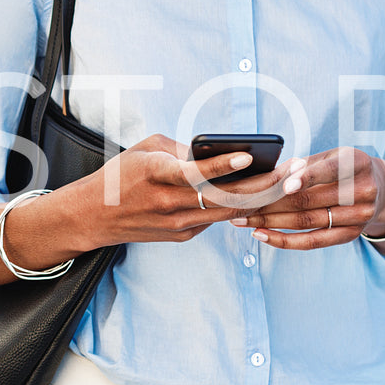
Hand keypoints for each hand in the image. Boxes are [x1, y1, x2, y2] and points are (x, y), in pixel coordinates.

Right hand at [64, 134, 288, 249]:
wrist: (93, 216)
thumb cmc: (120, 175)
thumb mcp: (147, 149)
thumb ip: (184, 150)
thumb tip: (221, 154)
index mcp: (156, 175)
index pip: (194, 172)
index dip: (223, 165)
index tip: (248, 155)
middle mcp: (168, 203)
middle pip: (224, 197)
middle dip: (262, 184)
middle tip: (290, 170)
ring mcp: (177, 224)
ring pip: (228, 211)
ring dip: (259, 196)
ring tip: (286, 180)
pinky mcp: (183, 236)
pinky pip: (216, 217)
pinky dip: (238, 205)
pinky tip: (260, 194)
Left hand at [230, 147, 384, 250]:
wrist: (382, 189)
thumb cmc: (346, 168)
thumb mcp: (333, 156)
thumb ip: (306, 164)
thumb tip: (270, 176)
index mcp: (358, 162)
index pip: (330, 170)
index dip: (306, 178)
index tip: (284, 185)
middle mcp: (363, 191)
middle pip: (310, 200)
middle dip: (270, 202)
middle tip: (240, 202)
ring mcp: (360, 216)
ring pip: (306, 222)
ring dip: (269, 222)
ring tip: (242, 219)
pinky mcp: (350, 236)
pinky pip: (312, 242)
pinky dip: (284, 240)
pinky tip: (260, 235)